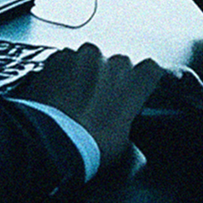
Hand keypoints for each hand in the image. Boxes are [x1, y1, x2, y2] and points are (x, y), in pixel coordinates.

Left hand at [7, 43, 166, 173]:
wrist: (50, 139)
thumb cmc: (89, 144)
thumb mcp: (122, 144)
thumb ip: (129, 126)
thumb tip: (126, 137)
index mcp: (134, 84)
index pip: (151, 70)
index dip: (143, 78)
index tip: (137, 87)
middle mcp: (111, 64)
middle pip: (117, 64)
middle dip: (110, 78)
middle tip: (99, 100)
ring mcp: (83, 58)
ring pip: (90, 59)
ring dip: (85, 72)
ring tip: (75, 97)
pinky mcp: (57, 58)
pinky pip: (65, 60)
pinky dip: (62, 71)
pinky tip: (58, 91)